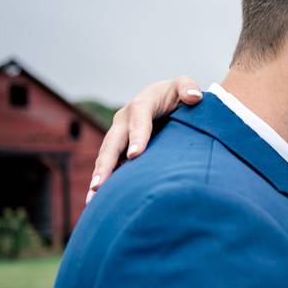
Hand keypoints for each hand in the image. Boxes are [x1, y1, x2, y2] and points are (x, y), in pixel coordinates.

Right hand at [87, 77, 202, 203]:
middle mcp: (125, 119)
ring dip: (99, 176)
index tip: (135, 155)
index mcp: (142, 103)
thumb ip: (188, 88)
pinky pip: (108, 165)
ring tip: (93, 198)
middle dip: (106, 163)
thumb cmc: (177, 95)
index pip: (139, 118)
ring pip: (106, 156)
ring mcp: (119, 134)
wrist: (165, 101)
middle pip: (114, 141)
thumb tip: (195, 97)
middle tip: (101, 184)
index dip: (137, 135)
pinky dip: (103, 181)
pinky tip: (96, 201)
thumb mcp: (184, 86)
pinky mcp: (118, 148)